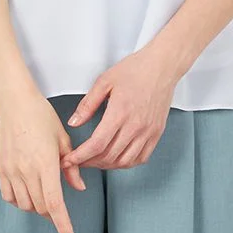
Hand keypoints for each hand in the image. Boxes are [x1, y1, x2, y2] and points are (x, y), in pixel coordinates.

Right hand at [0, 88, 86, 232]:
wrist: (14, 102)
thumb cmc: (41, 116)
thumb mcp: (63, 138)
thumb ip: (71, 166)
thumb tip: (78, 187)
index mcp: (46, 162)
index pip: (55, 203)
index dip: (62, 224)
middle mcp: (27, 170)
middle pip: (40, 207)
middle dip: (52, 213)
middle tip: (58, 208)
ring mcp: (11, 170)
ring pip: (25, 205)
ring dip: (36, 207)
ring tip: (43, 195)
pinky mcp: (1, 168)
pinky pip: (9, 196)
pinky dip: (19, 200)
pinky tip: (26, 191)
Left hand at [60, 47, 177, 170]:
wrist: (162, 66)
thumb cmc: (135, 69)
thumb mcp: (105, 81)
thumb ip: (88, 104)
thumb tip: (74, 122)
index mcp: (120, 112)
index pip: (97, 144)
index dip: (80, 156)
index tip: (70, 160)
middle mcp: (135, 125)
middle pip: (109, 156)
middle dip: (90, 162)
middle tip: (79, 160)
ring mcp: (148, 132)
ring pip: (125, 162)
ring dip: (107, 165)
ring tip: (95, 160)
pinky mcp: (156, 133)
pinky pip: (141, 158)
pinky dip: (126, 163)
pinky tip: (118, 158)